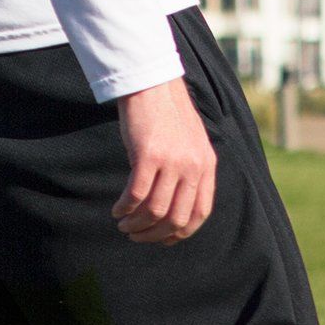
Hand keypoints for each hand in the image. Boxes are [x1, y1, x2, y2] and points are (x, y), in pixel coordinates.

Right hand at [112, 77, 216, 245]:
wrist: (152, 84)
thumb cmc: (167, 114)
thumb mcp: (189, 144)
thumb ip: (188, 171)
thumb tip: (172, 204)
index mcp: (207, 167)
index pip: (201, 213)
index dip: (182, 232)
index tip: (164, 240)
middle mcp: (194, 168)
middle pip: (178, 218)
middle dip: (156, 234)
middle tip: (137, 236)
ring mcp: (172, 162)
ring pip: (156, 210)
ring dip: (137, 224)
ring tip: (124, 225)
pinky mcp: (148, 155)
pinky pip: (136, 194)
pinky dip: (125, 208)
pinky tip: (117, 210)